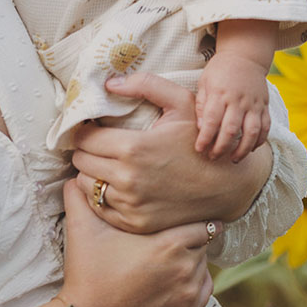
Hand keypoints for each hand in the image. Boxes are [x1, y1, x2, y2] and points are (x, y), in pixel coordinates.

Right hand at [60, 180, 213, 306]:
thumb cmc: (87, 272)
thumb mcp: (82, 228)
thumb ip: (80, 196)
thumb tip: (74, 175)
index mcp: (170, 242)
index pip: (202, 223)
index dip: (188, 221)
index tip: (175, 223)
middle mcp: (187, 266)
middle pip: (203, 244)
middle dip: (188, 240)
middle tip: (167, 242)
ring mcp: (190, 292)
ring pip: (203, 267)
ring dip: (191, 262)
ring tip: (166, 263)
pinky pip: (203, 289)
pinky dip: (192, 284)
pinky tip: (170, 281)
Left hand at [72, 71, 272, 234]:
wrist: (225, 185)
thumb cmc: (200, 140)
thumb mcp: (181, 103)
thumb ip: (145, 85)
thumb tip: (109, 83)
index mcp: (133, 147)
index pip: (83, 138)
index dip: (85, 130)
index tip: (93, 128)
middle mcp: (127, 179)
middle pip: (81, 161)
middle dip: (86, 149)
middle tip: (99, 144)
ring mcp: (130, 205)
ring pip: (86, 185)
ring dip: (91, 172)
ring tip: (106, 163)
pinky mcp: (134, 223)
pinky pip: (99, 207)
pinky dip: (100, 195)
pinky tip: (114, 184)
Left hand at [193, 54, 271, 162]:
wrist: (245, 55)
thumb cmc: (220, 70)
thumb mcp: (204, 83)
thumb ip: (202, 105)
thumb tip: (201, 128)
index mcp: (219, 94)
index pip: (211, 121)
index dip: (205, 138)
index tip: (199, 149)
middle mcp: (238, 100)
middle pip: (231, 130)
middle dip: (221, 148)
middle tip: (213, 158)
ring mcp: (254, 103)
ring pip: (251, 132)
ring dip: (243, 149)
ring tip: (233, 159)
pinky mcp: (264, 105)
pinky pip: (265, 127)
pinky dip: (260, 140)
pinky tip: (251, 148)